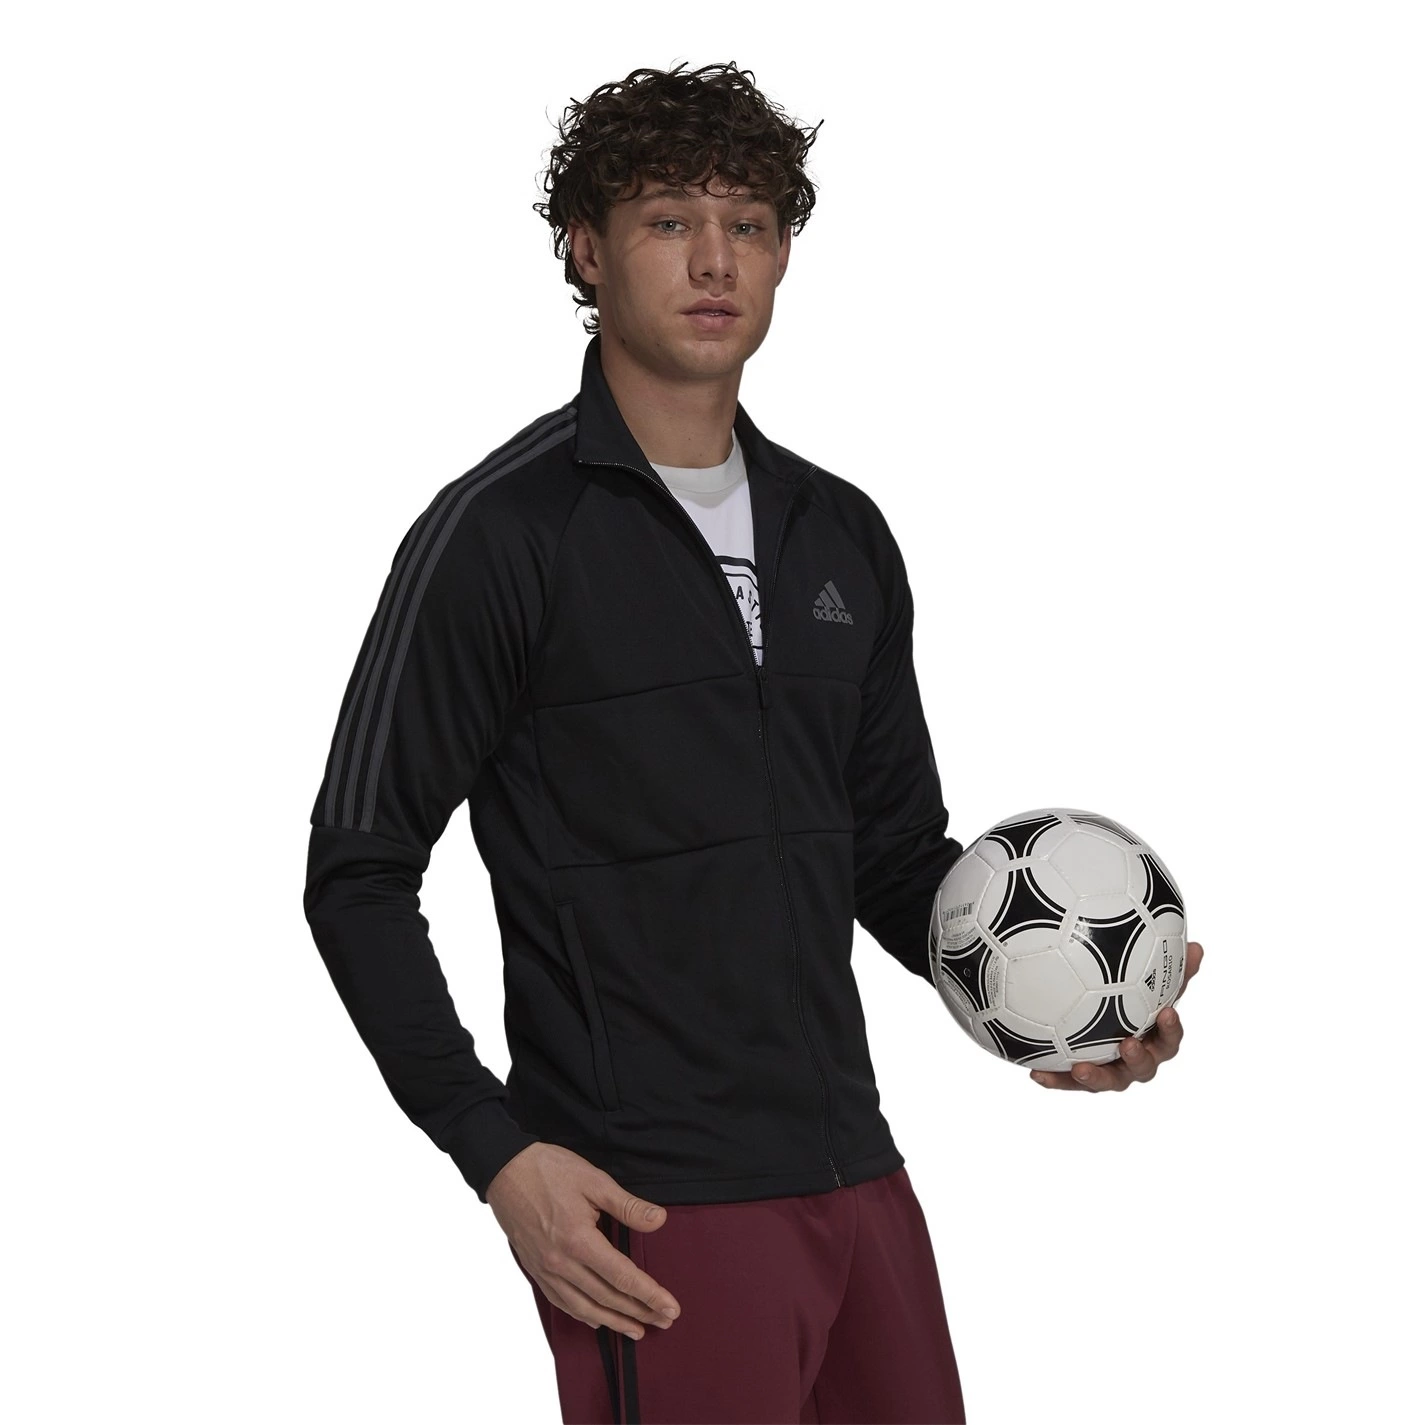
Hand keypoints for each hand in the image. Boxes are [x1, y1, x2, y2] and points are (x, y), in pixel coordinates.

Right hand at [487, 1141, 681, 1339]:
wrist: (505, 1170)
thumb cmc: (549, 1170)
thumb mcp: (594, 1180)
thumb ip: (627, 1206)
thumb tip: (659, 1220)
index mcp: (579, 1240)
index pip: (622, 1276)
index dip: (649, 1295)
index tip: (671, 1308)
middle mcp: (561, 1263)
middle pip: (606, 1297)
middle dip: (639, 1311)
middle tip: (664, 1321)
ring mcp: (545, 1269)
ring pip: (583, 1307)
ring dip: (613, 1321)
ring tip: (636, 1330)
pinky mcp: (535, 1269)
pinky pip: (561, 1302)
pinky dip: (581, 1315)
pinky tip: (596, 1320)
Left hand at [1030, 940, 1203, 1091]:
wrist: (1093, 1013)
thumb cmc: (1128, 998)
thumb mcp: (1147, 981)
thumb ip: (1169, 968)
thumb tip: (1197, 947)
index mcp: (1153, 1038)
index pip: (1169, 1037)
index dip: (1172, 1029)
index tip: (1169, 1013)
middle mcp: (1135, 1059)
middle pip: (1144, 1068)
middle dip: (1139, 1059)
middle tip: (1128, 1045)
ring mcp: (1110, 1071)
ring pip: (1108, 1081)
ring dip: (1096, 1077)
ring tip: (1080, 1068)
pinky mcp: (1081, 1077)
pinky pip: (1068, 1082)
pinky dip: (1056, 1080)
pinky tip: (1037, 1074)